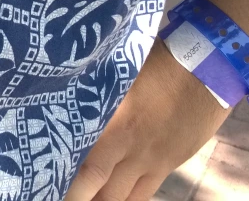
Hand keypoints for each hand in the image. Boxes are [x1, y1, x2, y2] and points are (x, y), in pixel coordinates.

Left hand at [66, 39, 230, 199]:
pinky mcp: (166, 164)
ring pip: (117, 195)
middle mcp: (124, 145)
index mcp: (107, 120)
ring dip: (98, 198)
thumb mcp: (112, 74)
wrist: (205, 68)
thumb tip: (60, 102)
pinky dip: (124, 200)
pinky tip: (110, 198)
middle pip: (92, 183)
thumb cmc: (153, 62)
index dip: (58, 173)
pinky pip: (142, 193)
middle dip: (74, 193)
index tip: (43, 176)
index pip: (76, 158)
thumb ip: (89, 96)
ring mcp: (147, 158)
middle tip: (55, 192)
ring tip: (83, 195)